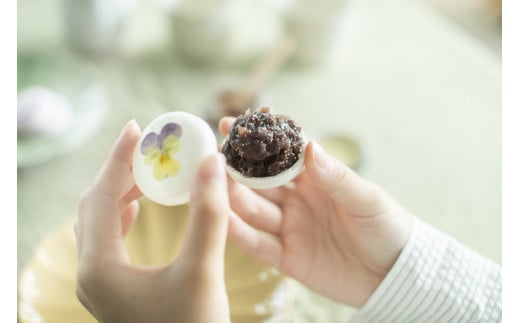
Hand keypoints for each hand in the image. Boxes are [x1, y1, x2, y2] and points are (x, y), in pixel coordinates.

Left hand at [75, 120, 230, 322]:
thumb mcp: (203, 269)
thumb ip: (208, 214)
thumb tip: (211, 162)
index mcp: (101, 266)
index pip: (101, 196)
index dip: (120, 158)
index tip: (136, 127)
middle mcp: (91, 273)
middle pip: (94, 206)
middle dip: (119, 171)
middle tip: (145, 144)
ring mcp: (100, 283)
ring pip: (99, 222)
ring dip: (121, 191)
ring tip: (147, 170)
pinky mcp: (114, 290)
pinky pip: (108, 239)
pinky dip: (122, 215)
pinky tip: (138, 208)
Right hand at [220, 117, 413, 307]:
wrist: (395, 275)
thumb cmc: (387, 228)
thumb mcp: (367, 200)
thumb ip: (337, 177)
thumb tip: (310, 147)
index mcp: (317, 180)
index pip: (281, 156)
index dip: (259, 141)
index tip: (233, 124)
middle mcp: (297, 201)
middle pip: (260, 183)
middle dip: (235, 168)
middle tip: (210, 155)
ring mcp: (290, 228)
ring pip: (254, 210)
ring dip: (232, 197)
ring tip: (208, 184)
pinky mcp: (287, 258)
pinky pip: (258, 245)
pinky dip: (238, 234)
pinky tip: (219, 221)